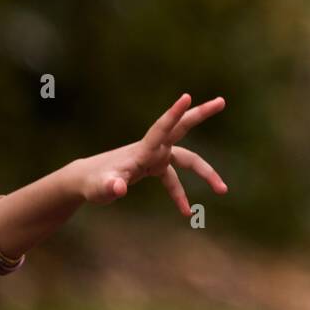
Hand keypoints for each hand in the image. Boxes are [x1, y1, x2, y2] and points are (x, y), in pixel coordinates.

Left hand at [72, 93, 228, 215]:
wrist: (86, 180)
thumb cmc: (93, 183)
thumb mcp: (100, 188)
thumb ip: (110, 187)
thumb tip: (119, 188)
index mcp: (143, 150)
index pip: (161, 128)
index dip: (174, 113)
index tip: (187, 96)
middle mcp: (153, 149)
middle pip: (182, 128)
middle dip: (201, 114)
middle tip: (222, 101)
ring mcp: (156, 156)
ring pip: (189, 158)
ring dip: (206, 172)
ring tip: (223, 190)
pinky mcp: (155, 166)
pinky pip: (175, 180)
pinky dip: (181, 195)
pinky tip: (186, 213)